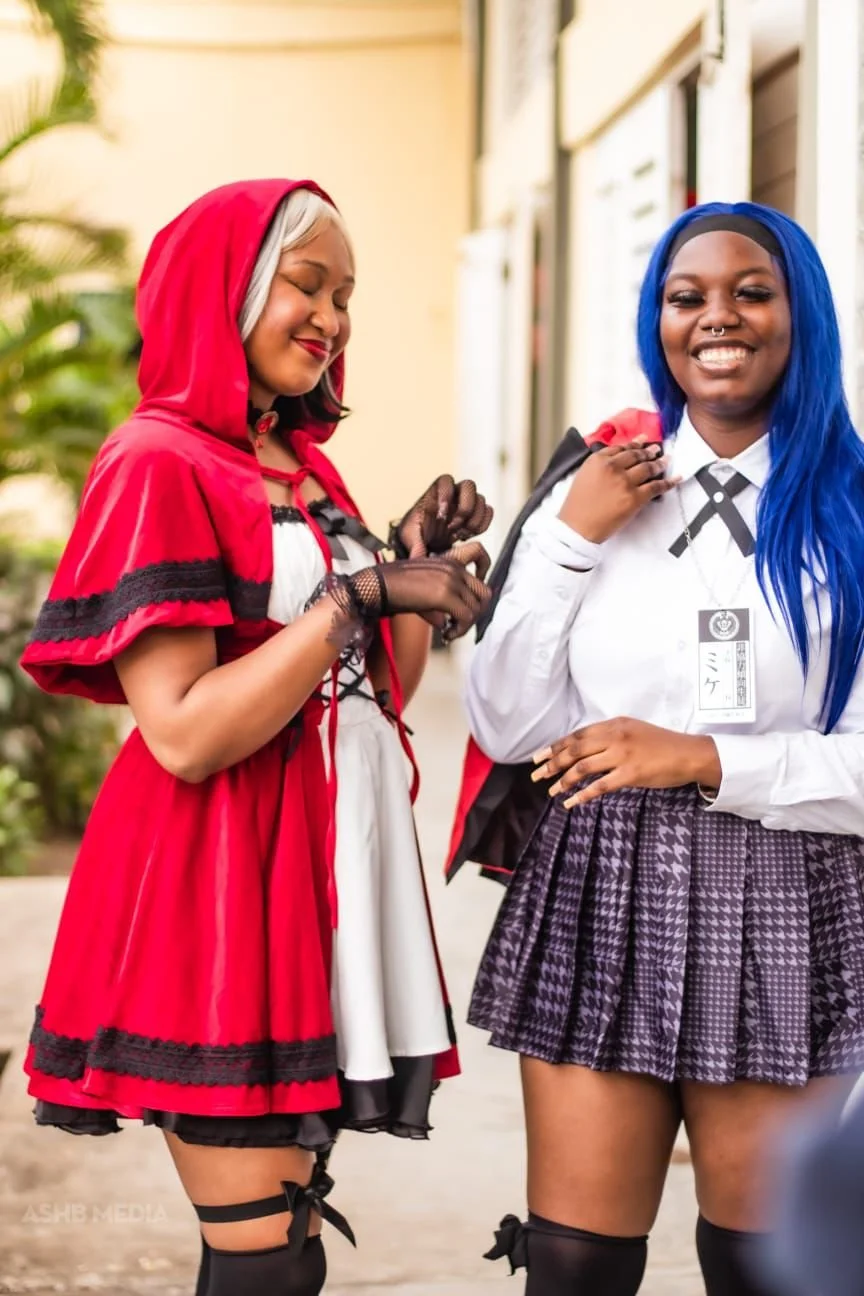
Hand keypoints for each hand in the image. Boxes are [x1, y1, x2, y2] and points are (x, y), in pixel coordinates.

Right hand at [348, 542, 491, 640]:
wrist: (377, 585)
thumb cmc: (393, 586)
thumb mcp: (422, 586)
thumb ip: (440, 600)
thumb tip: (446, 623)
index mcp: (448, 560)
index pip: (479, 559)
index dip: (482, 581)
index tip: (471, 600)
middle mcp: (453, 567)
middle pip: (484, 592)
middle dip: (476, 612)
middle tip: (461, 623)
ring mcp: (450, 580)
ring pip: (476, 608)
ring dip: (466, 625)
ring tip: (451, 631)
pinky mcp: (445, 595)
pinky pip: (466, 617)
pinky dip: (459, 630)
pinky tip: (446, 634)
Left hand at [394, 475, 493, 558]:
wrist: (426, 545)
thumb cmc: (416, 535)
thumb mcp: (410, 537)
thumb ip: (414, 543)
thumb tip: (418, 557)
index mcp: (435, 492)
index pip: (446, 480)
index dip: (447, 494)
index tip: (442, 514)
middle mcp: (453, 495)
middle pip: (469, 486)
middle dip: (465, 508)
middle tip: (454, 527)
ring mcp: (466, 504)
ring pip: (481, 500)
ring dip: (474, 519)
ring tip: (460, 535)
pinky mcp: (475, 516)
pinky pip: (488, 512)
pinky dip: (482, 525)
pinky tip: (467, 535)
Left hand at [530, 718, 720, 807]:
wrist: (689, 753)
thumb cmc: (661, 744)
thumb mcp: (633, 730)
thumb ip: (610, 736)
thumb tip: (585, 748)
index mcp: (613, 724)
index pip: (577, 735)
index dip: (555, 746)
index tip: (539, 756)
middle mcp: (615, 736)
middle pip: (575, 750)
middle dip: (552, 763)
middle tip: (536, 774)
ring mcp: (622, 755)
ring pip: (583, 768)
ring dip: (563, 780)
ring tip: (551, 790)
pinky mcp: (631, 774)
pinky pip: (600, 786)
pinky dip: (583, 796)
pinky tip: (571, 803)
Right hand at [558, 441, 679, 543]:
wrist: (577, 527)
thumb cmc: (576, 505)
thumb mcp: (583, 475)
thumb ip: (600, 465)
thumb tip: (617, 459)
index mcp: (598, 460)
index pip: (621, 448)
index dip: (635, 444)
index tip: (643, 441)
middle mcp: (613, 467)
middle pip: (637, 455)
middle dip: (649, 452)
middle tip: (657, 450)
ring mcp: (625, 482)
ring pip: (648, 468)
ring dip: (660, 463)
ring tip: (666, 460)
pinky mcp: (635, 498)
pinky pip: (656, 487)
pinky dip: (669, 482)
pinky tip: (676, 478)